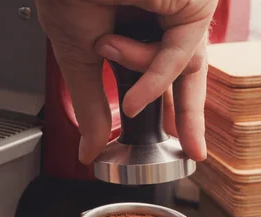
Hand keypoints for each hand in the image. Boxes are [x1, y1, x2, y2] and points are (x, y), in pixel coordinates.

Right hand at [34, 0, 217, 163]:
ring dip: (142, 77)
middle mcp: (159, 19)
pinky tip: (135, 94)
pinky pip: (179, 55)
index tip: (169, 138)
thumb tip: (90, 150)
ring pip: (178, 67)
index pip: (159, 71)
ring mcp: (177, 9)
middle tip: (191, 148)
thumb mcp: (78, 60)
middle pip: (187, 72)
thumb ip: (91, 107)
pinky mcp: (190, 4)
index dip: (163, 105)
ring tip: (106, 48)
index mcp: (133, 28)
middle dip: (187, 115)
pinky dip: (155, 76)